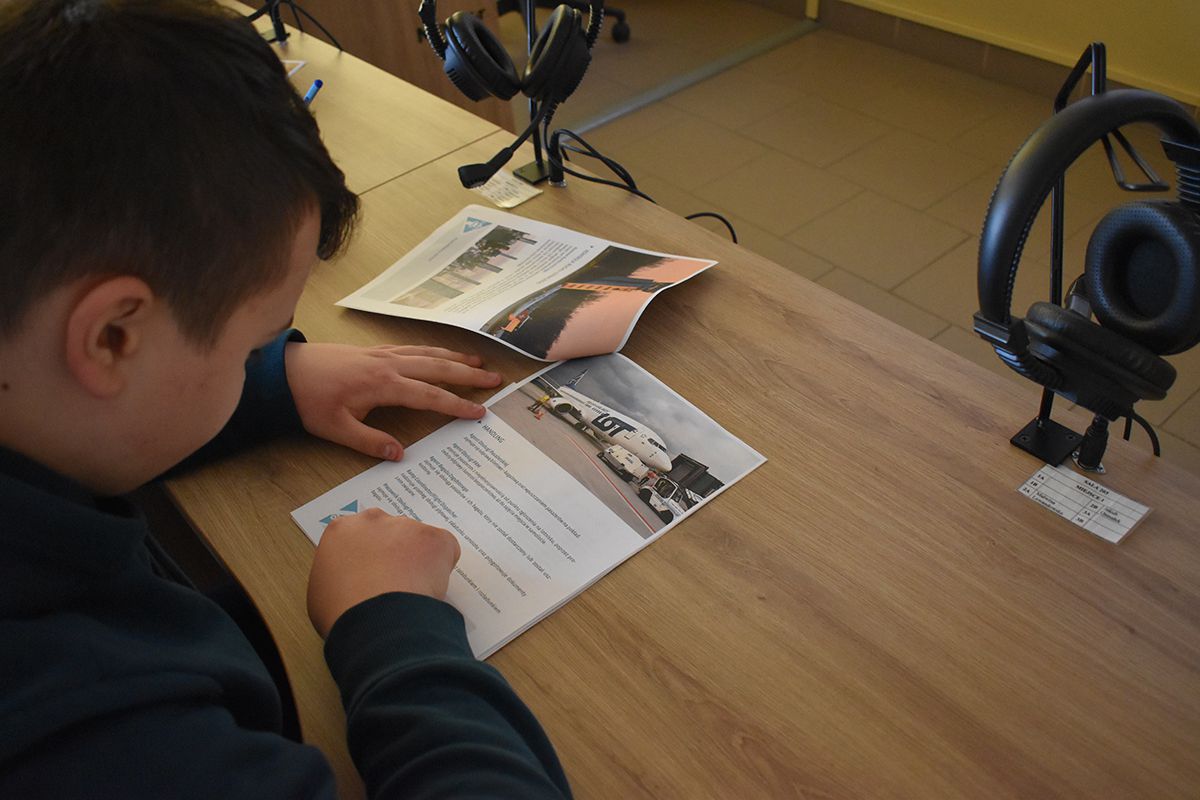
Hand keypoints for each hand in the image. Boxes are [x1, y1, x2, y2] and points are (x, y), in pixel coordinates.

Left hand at [285, 342, 502, 459]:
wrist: (285, 370)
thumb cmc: (309, 400)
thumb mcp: (335, 429)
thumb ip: (369, 442)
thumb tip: (400, 455)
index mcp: (382, 385)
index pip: (429, 396)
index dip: (456, 405)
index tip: (479, 412)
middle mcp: (388, 365)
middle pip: (437, 368)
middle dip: (468, 374)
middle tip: (495, 379)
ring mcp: (382, 354)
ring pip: (427, 353)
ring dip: (455, 357)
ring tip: (478, 361)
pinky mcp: (374, 351)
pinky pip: (412, 347)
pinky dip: (433, 350)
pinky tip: (441, 353)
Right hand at [307, 508, 461, 637]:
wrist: (375, 619)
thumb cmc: (342, 612)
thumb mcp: (322, 591)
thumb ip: (337, 574)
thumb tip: (349, 583)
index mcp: (342, 530)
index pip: (359, 534)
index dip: (369, 555)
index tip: (373, 572)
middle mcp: (374, 520)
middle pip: (390, 532)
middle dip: (395, 552)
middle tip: (395, 582)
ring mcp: (406, 526)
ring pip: (418, 541)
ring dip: (418, 561)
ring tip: (412, 592)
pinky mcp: (435, 538)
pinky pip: (445, 550)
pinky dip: (442, 568)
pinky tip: (428, 588)